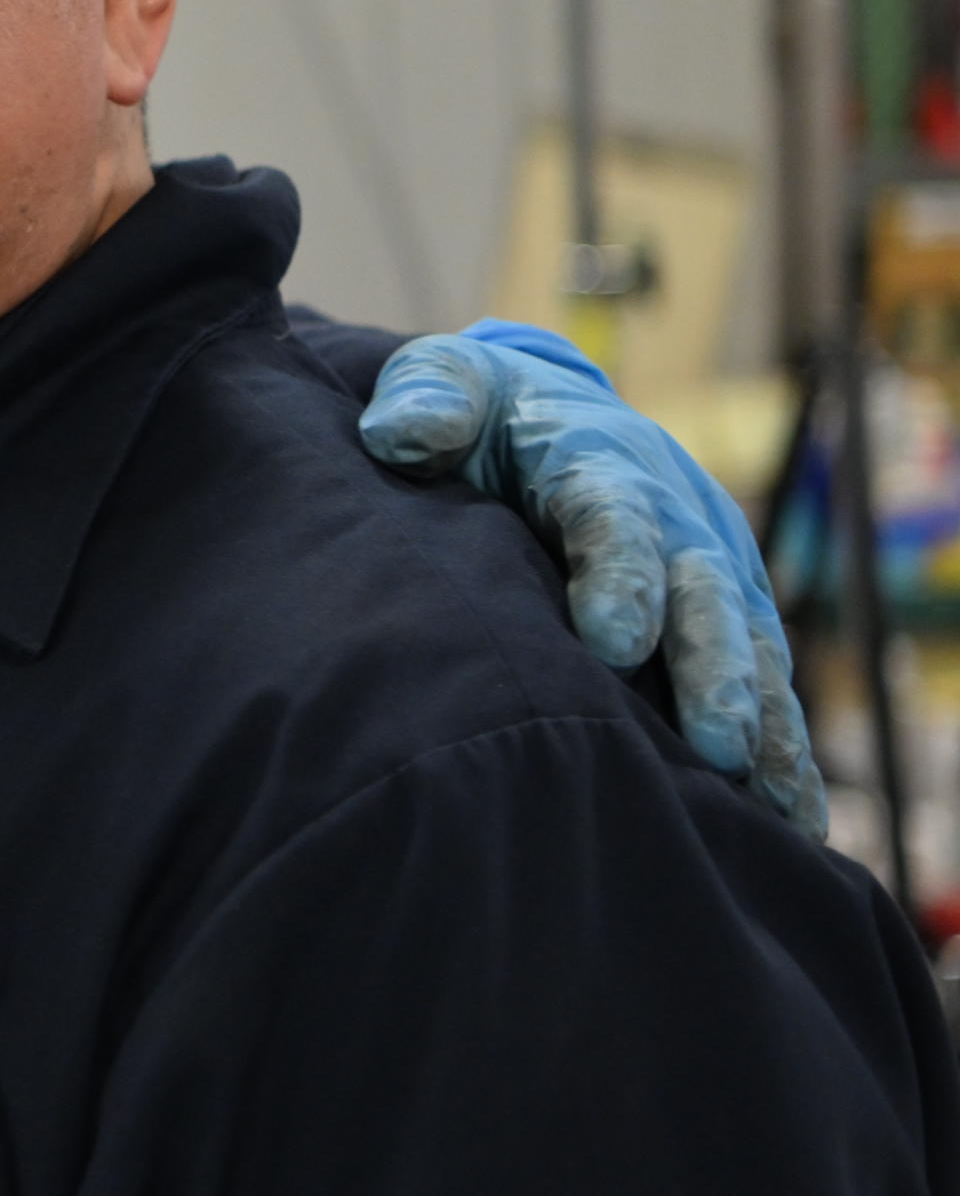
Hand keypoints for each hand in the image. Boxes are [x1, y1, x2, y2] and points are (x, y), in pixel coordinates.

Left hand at [358, 321, 822, 835]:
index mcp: (598, 459)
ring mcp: (709, 567)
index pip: (613, 517)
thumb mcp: (448, 380)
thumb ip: (429, 398)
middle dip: (711, 669)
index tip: (610, 642)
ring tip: (765, 795)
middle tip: (713, 745)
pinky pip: (765, 682)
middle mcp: (673, 514)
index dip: (619, 576)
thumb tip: (404, 433)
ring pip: (747, 646)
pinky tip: (790, 815)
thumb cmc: (485, 409)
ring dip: (761, 719)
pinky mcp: (728, 614)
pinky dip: (783, 744)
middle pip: (701, 593)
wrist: (544, 408)